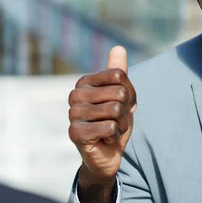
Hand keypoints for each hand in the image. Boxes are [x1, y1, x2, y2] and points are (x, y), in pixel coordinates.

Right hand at [69, 46, 136, 186]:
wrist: (106, 155)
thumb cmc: (113, 122)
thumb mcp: (121, 96)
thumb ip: (119, 73)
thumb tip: (119, 47)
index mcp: (84, 82)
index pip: (119, 76)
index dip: (129, 93)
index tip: (121, 105)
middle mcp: (75, 95)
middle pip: (119, 93)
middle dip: (125, 111)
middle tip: (115, 121)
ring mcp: (72, 114)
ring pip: (115, 110)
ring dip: (121, 124)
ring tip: (110, 130)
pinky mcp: (75, 133)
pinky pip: (109, 127)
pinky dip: (114, 136)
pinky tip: (104, 139)